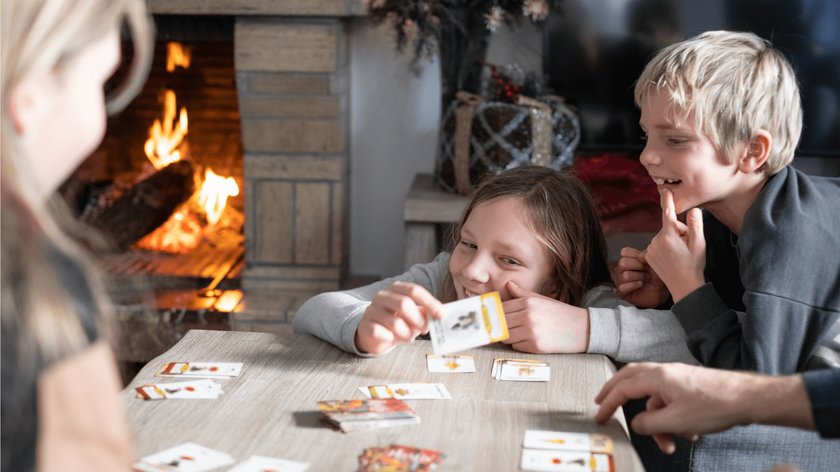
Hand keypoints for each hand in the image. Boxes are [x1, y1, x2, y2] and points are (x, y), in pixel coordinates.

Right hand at [355, 281, 442, 354]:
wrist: (373, 334)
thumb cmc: (396, 322)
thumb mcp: (413, 316)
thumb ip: (425, 314)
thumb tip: (440, 315)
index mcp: (396, 289)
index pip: (414, 291)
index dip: (430, 303)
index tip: (441, 315)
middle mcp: (382, 297)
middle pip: (404, 303)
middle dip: (418, 319)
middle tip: (425, 329)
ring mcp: (372, 310)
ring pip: (395, 322)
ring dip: (407, 334)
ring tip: (409, 337)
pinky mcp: (365, 326)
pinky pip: (381, 332)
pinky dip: (391, 339)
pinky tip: (392, 339)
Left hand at [500, 281, 588, 353]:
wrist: (581, 329)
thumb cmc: (559, 313)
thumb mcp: (541, 299)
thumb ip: (522, 294)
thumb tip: (508, 284)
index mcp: (528, 302)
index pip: (500, 309)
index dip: (494, 314)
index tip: (491, 317)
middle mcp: (528, 316)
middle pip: (500, 323)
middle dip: (498, 326)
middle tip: (501, 328)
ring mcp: (531, 332)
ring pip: (505, 336)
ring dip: (508, 336)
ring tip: (518, 333)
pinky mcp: (535, 346)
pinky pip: (516, 347)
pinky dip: (518, 345)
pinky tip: (528, 340)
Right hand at [594, 363, 755, 453]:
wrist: (747, 399)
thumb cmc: (716, 405)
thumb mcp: (676, 421)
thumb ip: (649, 424)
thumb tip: (636, 424)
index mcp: (658, 377)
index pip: (622, 388)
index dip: (608, 402)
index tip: (600, 414)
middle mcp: (665, 372)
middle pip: (631, 379)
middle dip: (616, 393)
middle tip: (604, 403)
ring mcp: (677, 377)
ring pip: (654, 396)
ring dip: (657, 421)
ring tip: (668, 441)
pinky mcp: (689, 386)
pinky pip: (670, 401)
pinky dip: (672, 418)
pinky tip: (687, 433)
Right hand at [614, 246, 668, 307]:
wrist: (661, 290)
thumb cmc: (656, 275)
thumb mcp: (654, 261)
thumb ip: (647, 255)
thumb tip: (640, 257)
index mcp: (627, 258)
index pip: (625, 252)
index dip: (637, 256)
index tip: (646, 261)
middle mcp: (620, 269)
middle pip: (623, 263)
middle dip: (639, 267)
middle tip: (647, 271)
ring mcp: (619, 280)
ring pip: (625, 276)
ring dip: (639, 277)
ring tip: (645, 279)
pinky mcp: (621, 292)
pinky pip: (622, 288)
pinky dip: (634, 285)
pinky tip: (640, 284)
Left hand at [644, 190, 705, 301]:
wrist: (684, 286)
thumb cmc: (694, 265)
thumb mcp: (699, 244)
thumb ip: (696, 224)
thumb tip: (693, 209)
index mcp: (668, 235)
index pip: (668, 213)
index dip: (668, 200)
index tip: (665, 189)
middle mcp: (656, 240)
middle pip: (669, 227)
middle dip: (679, 232)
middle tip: (687, 247)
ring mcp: (650, 248)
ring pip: (664, 236)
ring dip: (672, 241)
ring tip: (680, 255)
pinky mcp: (647, 255)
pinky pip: (657, 245)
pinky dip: (665, 248)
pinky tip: (671, 258)